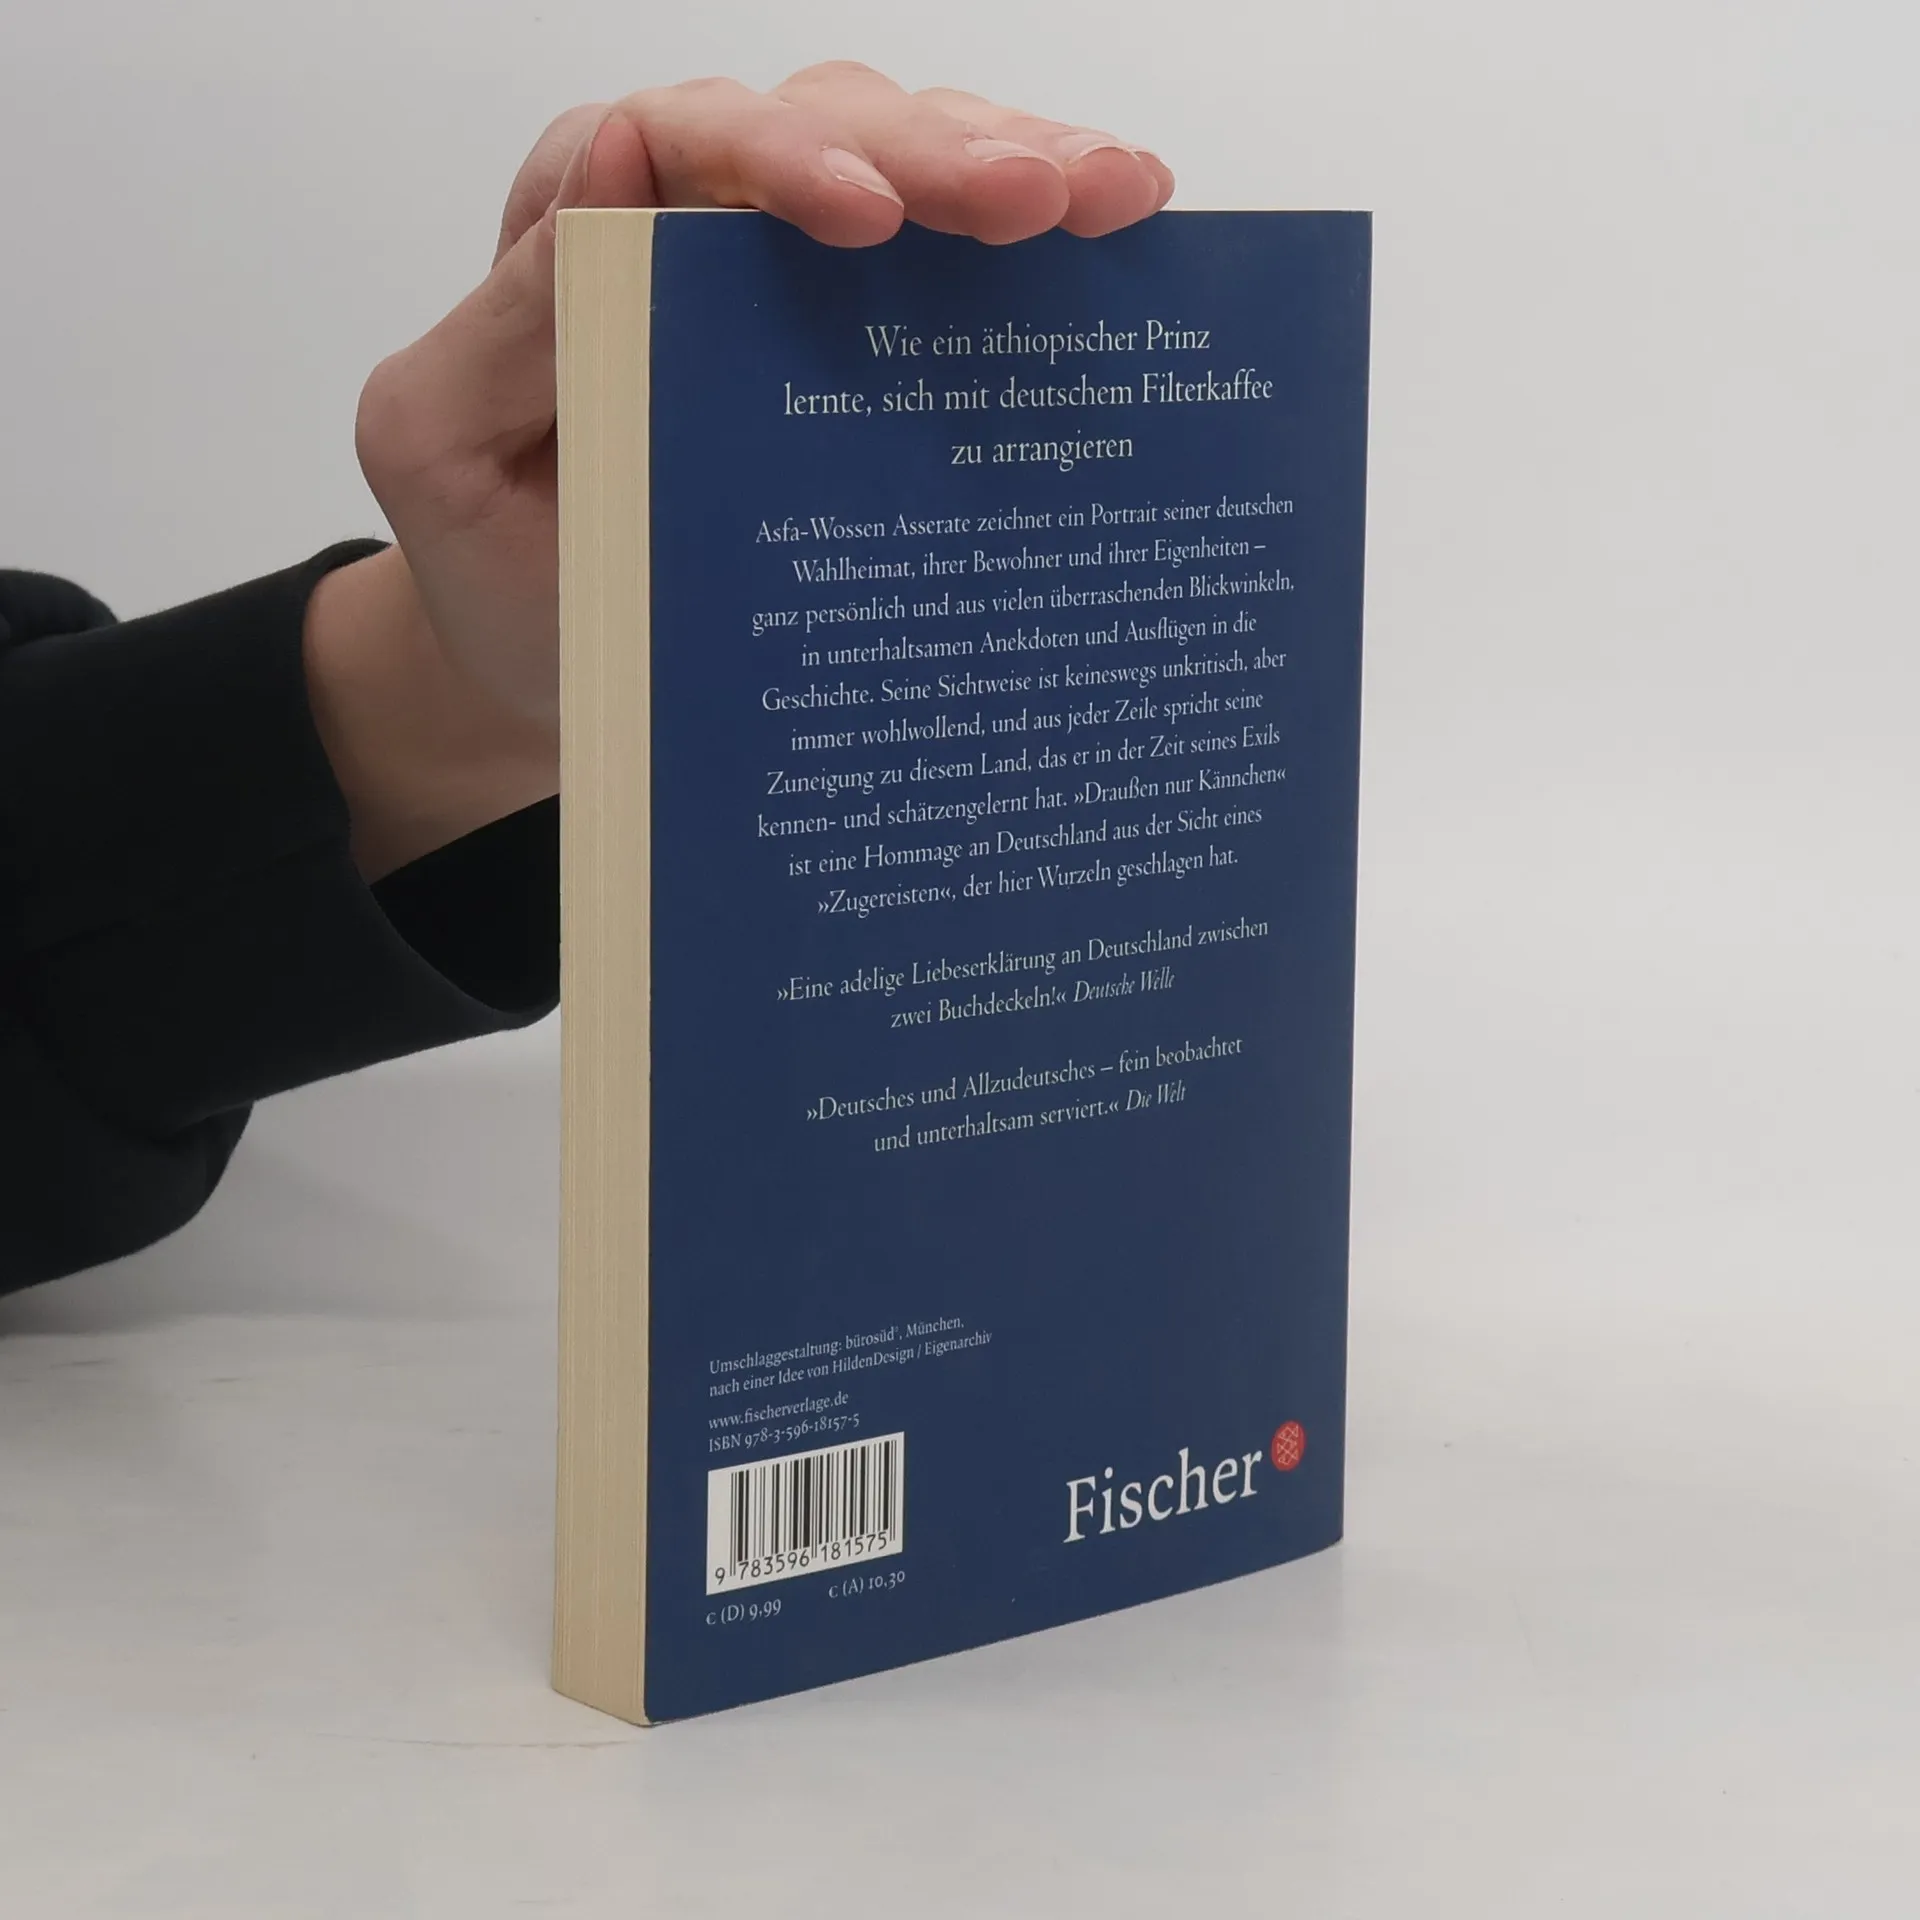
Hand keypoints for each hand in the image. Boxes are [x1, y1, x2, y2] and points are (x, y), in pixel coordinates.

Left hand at [306, 64, 1173, 877]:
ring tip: (1112, 196)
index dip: (784, 163)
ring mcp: (781, 266)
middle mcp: (688, 215)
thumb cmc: (495, 571)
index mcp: (580, 232)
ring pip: (902, 157)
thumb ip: (509, 320)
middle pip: (821, 129)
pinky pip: (943, 243)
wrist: (546, 660)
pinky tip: (1120, 220)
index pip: (684, 142)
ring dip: (1012, 161)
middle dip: (937, 154)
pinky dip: (1030, 227)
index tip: (874, 221)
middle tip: (1044, 198)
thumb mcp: (442, 452)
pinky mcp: (853, 326)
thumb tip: (617, 163)